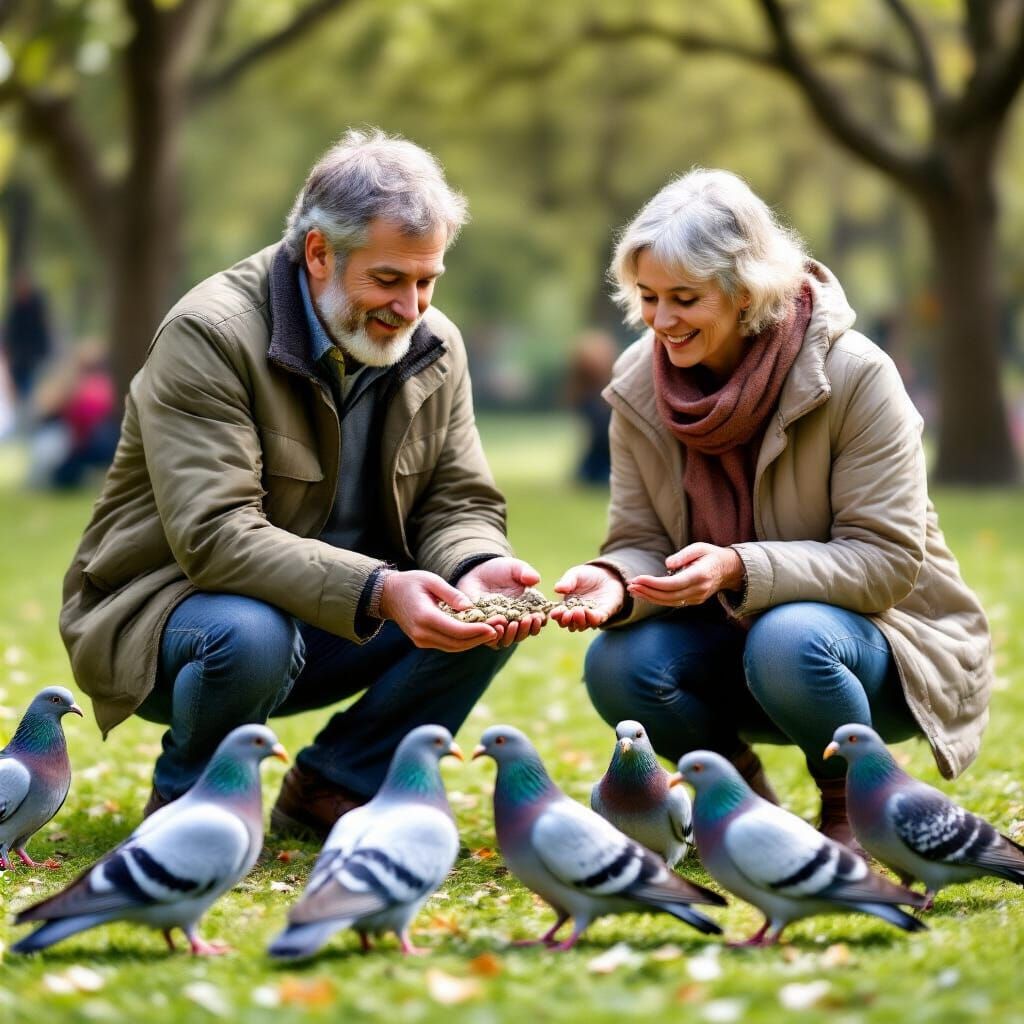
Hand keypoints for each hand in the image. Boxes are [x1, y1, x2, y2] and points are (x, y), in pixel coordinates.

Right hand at [379, 570, 498, 651]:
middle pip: (457, 643)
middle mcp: (422, 633)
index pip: (456, 630)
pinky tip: (477, 634)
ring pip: (453, 647)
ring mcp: (421, 640)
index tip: (493, 626)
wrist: (388, 595)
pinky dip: (463, 642)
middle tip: (499, 630)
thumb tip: (470, 608)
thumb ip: (451, 593)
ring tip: (492, 633)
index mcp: (424, 617)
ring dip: (473, 642)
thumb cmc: (411, 582)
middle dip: (479, 638)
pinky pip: (447, 645)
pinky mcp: (423, 642)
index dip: (476, 631)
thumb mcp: (431, 580)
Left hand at [455, 557, 545, 648]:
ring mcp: (500, 626)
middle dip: (527, 630)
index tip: (538, 616)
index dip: (539, 622)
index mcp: (527, 609)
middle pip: (524, 634)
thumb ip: (525, 572)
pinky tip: (497, 626)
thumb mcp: (514, 568)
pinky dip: (495, 636)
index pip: (538, 622)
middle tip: (526, 620)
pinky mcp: (483, 628)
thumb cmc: (499, 570)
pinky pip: (490, 639)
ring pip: (508, 640)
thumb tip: (535, 580)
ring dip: (513, 635)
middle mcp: (515, 621)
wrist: (476, 572)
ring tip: (512, 623)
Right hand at [550, 564, 624, 630]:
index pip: (559, 615)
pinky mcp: (602, 615)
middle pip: (569, 624)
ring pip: (582, 626)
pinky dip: (591, 618)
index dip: (556, 615)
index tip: (554, 613)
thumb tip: (557, 588)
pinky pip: (596, 621)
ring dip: (579, 621)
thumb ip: (567, 582)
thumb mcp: (575, 575)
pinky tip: (588, 611)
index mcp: (566, 606)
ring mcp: (589, 616)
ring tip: (578, 611)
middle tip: (567, 614)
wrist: (606, 575)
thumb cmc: (587, 576)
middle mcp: (576, 614)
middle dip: (567, 621)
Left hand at [626, 543, 743, 607]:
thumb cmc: (710, 555)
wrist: (728, 569)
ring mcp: (697, 598)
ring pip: (669, 602)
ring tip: (633, 590)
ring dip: (649, 597)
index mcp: (700, 576)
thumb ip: (683, 555)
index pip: (672, 584)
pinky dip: (657, 599)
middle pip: (668, 596)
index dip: (653, 583)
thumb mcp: (699, 548)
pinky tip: (645, 593)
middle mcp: (699, 590)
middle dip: (647, 591)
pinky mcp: (693, 601)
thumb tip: (667, 564)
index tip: (638, 579)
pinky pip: (673, 602)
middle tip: (630, 585)